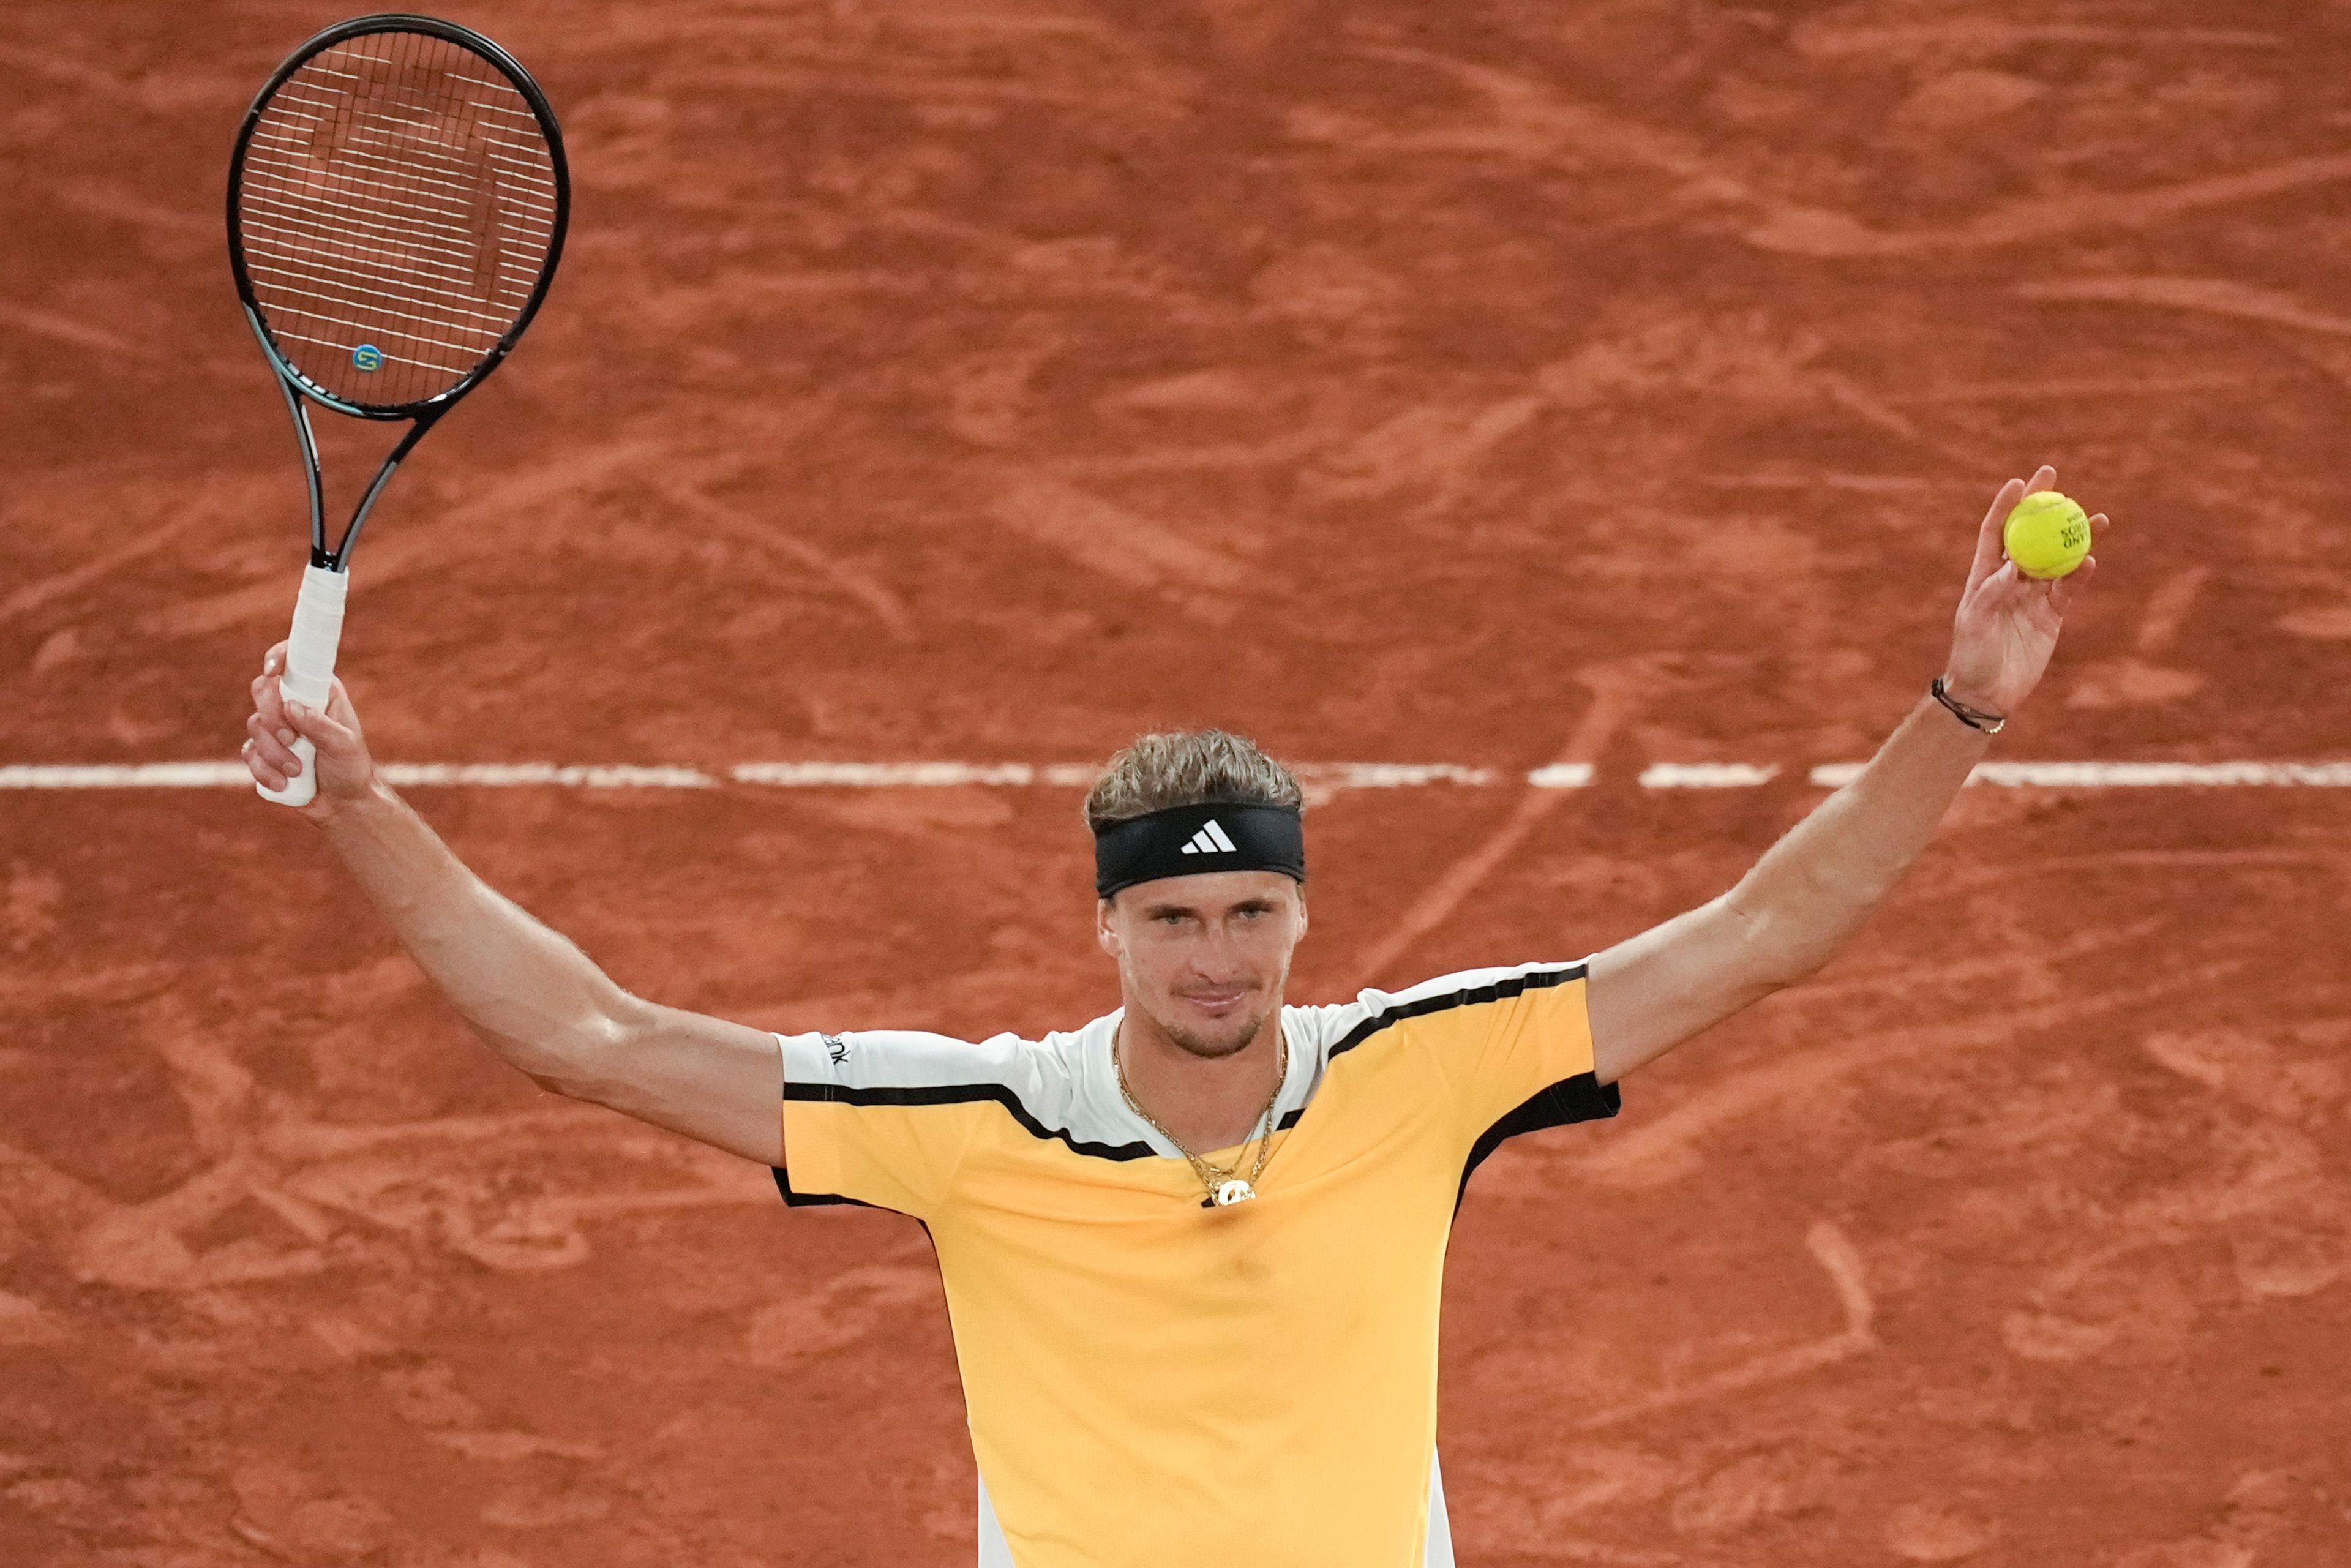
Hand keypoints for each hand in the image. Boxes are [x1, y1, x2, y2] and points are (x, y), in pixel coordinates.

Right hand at [243, 642, 377, 818]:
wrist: (344, 804)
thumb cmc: (351, 769)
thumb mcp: (345, 746)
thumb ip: (321, 726)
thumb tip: (291, 707)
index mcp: (319, 693)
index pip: (294, 662)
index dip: (278, 657)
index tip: (272, 671)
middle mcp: (295, 704)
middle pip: (262, 690)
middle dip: (272, 718)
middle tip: (291, 739)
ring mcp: (277, 728)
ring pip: (254, 725)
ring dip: (274, 752)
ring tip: (298, 771)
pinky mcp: (265, 752)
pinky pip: (248, 753)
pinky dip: (264, 770)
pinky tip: (284, 783)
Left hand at [1941, 465, 2107, 717]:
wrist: (1988, 693)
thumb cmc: (1971, 656)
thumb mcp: (1974, 623)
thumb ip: (1991, 592)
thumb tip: (2013, 566)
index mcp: (1984, 575)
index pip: (1995, 532)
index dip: (2006, 506)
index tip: (2020, 482)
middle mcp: (2010, 580)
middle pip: (2029, 535)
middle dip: (2042, 506)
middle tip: (2056, 480)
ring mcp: (2033, 595)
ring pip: (2057, 558)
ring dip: (2073, 537)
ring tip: (2095, 516)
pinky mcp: (2053, 615)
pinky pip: (2070, 588)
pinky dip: (2080, 574)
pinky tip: (2090, 560)